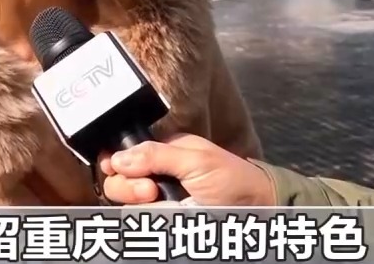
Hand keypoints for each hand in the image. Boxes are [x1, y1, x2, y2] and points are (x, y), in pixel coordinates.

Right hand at [98, 134, 276, 205]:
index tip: (117, 169)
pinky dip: (147, 219)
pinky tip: (165, 216)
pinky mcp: (165, 221)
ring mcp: (159, 201)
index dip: (115, 163)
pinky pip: (141, 221)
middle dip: (127, 186)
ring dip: (139, 206)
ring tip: (160, 203)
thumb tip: (118, 159)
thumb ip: (157, 155)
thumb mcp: (197, 160)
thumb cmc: (235, 180)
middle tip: (151, 192)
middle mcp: (156, 176)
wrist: (258, 212)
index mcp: (163, 152)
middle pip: (117, 182)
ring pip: (127, 206)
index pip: (122, 155)